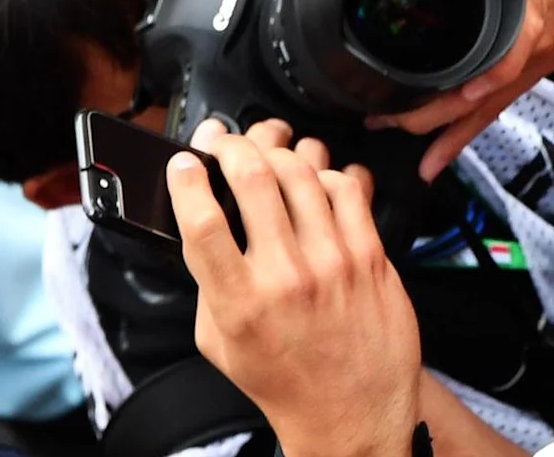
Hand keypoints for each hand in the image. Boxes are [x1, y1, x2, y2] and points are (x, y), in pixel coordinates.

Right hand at [174, 119, 424, 456]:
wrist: (352, 409)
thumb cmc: (284, 378)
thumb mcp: (219, 342)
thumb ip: (209, 283)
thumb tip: (202, 221)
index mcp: (240, 304)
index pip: (203, 224)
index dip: (186, 181)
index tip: (182, 163)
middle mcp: (287, 278)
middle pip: (253, 181)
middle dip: (231, 147)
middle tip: (224, 144)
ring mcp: (333, 263)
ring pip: (302, 173)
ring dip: (278, 151)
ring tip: (267, 152)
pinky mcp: (370, 255)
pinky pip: (347, 188)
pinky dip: (326, 171)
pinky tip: (315, 179)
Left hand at [373, 0, 553, 180]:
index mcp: (519, 17)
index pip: (485, 70)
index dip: (447, 91)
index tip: (406, 100)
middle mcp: (524, 52)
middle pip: (471, 103)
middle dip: (422, 116)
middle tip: (378, 117)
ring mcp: (529, 64)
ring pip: (480, 112)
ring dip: (440, 130)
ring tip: (399, 138)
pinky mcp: (532, 64)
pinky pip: (494, 106)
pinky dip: (465, 132)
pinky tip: (440, 154)